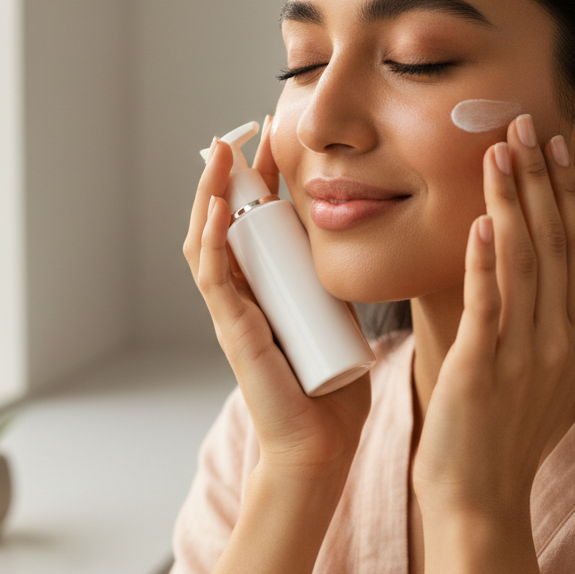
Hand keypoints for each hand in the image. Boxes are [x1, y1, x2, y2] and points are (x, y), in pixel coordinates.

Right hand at [183, 114, 370, 474]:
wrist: (322, 444)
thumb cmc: (330, 392)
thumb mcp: (339, 318)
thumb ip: (341, 285)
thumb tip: (367, 246)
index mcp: (266, 288)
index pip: (255, 220)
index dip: (262, 176)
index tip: (278, 135)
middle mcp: (242, 293)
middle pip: (225, 220)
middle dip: (233, 172)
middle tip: (248, 129)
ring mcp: (231, 310)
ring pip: (207, 239)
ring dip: (211, 192)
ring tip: (221, 151)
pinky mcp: (231, 330)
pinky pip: (212, 275)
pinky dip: (211, 237)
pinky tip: (217, 205)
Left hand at [412, 113, 574, 516]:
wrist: (481, 497)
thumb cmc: (505, 428)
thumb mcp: (554, 368)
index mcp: (574, 330)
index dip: (563, 192)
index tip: (550, 144)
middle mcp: (558, 337)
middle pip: (554, 242)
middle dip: (538, 180)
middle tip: (522, 123)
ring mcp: (524, 353)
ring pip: (524, 262)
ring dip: (512, 202)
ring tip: (498, 152)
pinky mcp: (483, 369)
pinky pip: (489, 306)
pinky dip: (486, 261)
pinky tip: (481, 221)